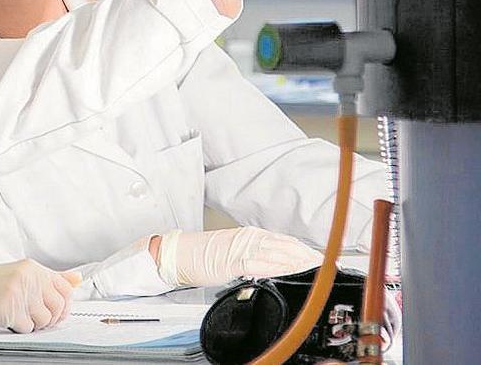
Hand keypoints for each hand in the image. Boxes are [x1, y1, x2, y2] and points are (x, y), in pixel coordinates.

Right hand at [0, 259, 80, 332]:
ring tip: (13, 316)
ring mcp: (18, 291)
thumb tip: (77, 279)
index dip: (61, 306)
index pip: (66, 289)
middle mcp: (27, 276)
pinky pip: (27, 328)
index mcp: (31, 267)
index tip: (49, 311)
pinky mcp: (7, 308)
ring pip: (44, 320)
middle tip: (28, 318)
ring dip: (31, 325)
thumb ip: (47, 279)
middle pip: (58, 307)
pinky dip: (17, 329)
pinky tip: (3, 319)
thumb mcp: (16, 277)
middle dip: (47, 319)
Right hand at [158, 227, 322, 287]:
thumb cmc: (204, 255)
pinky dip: (274, 267)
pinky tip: (285, 271)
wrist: (180, 254)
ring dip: (296, 261)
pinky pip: (258, 264)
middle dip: (307, 256)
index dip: (306, 250)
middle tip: (325, 265)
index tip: (322, 259)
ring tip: (312, 268)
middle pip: (286, 246)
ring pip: (276, 253)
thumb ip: (257, 256)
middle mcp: (249, 239)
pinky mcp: (232, 261)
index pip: (286, 241)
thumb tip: (277, 265)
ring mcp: (241, 249)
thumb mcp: (236, 252)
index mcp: (251, 235)